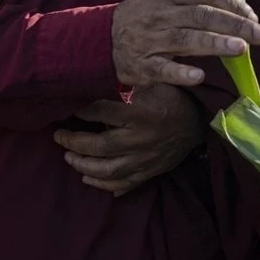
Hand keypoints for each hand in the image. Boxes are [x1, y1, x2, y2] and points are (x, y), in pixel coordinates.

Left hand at [54, 84, 205, 194]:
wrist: (201, 119)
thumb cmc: (173, 95)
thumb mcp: (152, 80)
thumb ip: (127, 81)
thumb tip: (96, 74)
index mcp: (140, 114)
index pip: (102, 112)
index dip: (81, 111)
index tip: (67, 107)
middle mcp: (140, 139)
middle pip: (100, 146)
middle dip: (75, 142)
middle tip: (59, 137)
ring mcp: (145, 159)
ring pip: (109, 171)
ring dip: (84, 167)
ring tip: (68, 158)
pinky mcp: (151, 171)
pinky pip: (125, 184)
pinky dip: (105, 185)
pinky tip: (89, 179)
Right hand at [111, 0, 259, 87]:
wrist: (99, 40)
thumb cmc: (140, 17)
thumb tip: (231, 4)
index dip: (230, 2)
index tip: (251, 15)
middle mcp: (159, 15)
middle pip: (201, 16)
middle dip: (234, 24)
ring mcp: (149, 40)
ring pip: (186, 40)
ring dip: (215, 44)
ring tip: (241, 49)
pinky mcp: (142, 65)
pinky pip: (163, 69)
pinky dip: (181, 72)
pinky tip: (200, 76)